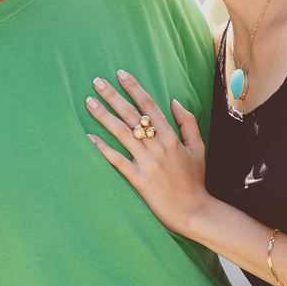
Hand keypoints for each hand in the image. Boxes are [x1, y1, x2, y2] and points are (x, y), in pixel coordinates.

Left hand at [85, 71, 211, 234]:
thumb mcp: (198, 148)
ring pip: (121, 133)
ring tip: (89, 102)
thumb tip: (174, 102)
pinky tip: (90, 137)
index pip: (150, 106)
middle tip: (97, 81)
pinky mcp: (138, 180)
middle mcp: (157, 147)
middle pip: (132, 115)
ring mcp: (147, 163)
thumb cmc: (195, 181)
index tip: (120, 74)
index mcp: (171, 137)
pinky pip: (117, 160)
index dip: (134, 88)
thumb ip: (188, 123)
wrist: (193, 211)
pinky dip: (103, 148)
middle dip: (113, 96)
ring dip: (104, 116)